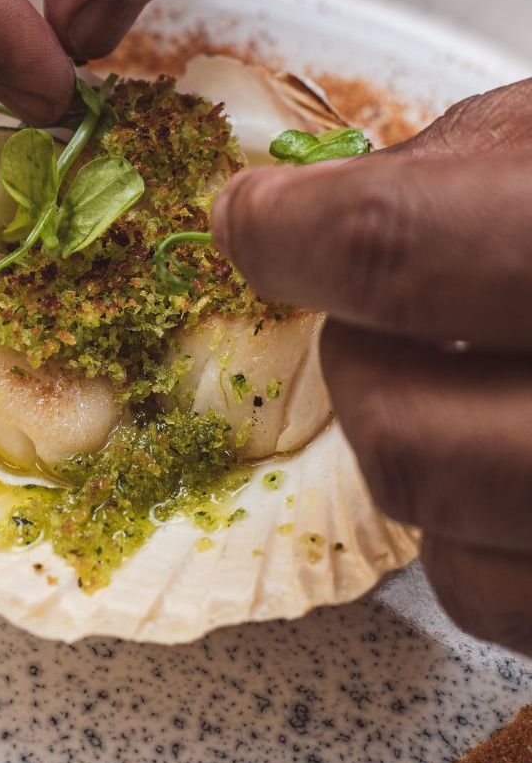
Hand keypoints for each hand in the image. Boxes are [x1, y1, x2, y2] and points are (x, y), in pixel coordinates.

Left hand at [212, 79, 531, 654]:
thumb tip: (328, 196)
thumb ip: (491, 154)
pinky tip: (518, 459)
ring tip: (463, 381)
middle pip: (411, 441)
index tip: (256, 220)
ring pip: (452, 558)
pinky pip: (513, 608)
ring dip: (418, 457)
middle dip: (358, 366)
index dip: (296, 232)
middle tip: (371, 314)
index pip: (408, 249)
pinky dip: (480, 539)